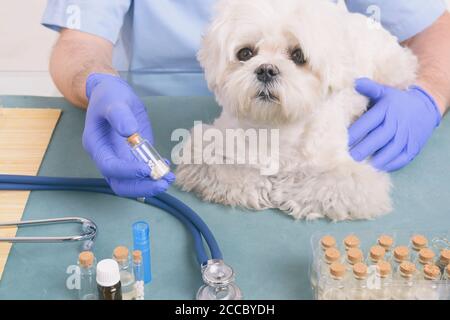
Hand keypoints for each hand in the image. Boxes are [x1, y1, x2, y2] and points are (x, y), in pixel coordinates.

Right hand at [82, 73, 174, 196]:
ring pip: (132, 182)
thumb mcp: (113, 100)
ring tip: (169, 179)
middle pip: (120, 183)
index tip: (146, 169)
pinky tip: (167, 168)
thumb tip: (129, 131)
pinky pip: (143, 172)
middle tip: (162, 184)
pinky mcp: (134, 157)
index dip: (127, 172)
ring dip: (150, 184)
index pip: (109, 167)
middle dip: (141, 187)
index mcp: (97, 145)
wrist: (113, 95)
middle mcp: (107, 157)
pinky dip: (155, 173)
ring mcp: (121, 159)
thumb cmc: (110, 96)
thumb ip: (120, 115)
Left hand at [348, 78, 440, 171]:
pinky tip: (377, 168)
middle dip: (363, 148)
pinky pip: (402, 159)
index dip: (355, 132)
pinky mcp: (413, 147)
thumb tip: (354, 82)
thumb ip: (369, 88)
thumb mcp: (384, 91)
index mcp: (386, 110)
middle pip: (378, 138)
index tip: (341, 140)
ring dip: (376, 159)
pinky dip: (390, 164)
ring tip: (360, 166)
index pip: (368, 122)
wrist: (426, 106)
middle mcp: (396, 123)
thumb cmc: (397, 100)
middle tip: (347, 157)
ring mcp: (406, 136)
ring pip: (390, 150)